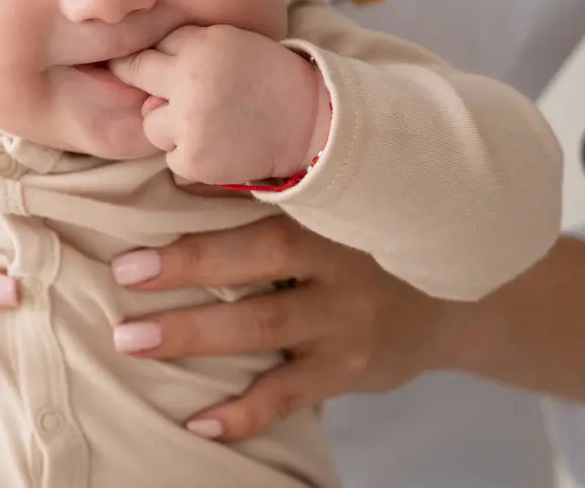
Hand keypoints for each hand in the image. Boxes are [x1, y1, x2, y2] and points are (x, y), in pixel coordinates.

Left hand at [108, 25, 329, 184]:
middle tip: (179, 95)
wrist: (310, 121)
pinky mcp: (194, 159)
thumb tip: (141, 68)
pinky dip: (190, 156)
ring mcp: (189, 124)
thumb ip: (185, 46)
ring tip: (210, 123)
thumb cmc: (268, 76)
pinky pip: (172, 158)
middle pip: (139, 82)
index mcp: (199, 48)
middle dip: (148, 86)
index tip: (123, 63)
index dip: (135, 59)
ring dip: (171, 126)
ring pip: (152, 125)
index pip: (146, 51)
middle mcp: (188, 84)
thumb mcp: (230, 41)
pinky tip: (219, 145)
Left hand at [108, 210, 460, 440]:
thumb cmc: (372, 234)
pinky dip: (244, 413)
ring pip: (263, 327)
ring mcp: (349, 318)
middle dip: (189, 264)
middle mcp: (344, 259)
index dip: (219, 183)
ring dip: (192, 334)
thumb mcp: (343, 196)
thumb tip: (183, 162)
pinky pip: (289, 395)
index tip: (165, 180)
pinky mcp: (350, 368)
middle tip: (124, 273)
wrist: (461, 300)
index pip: (273, 188)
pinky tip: (198, 421)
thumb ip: (283, 178)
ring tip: (131, 339)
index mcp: (335, 205)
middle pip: (261, 257)